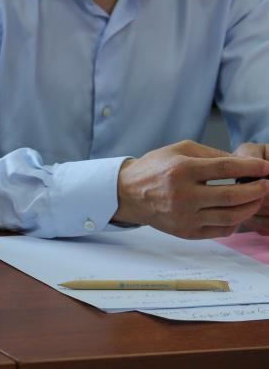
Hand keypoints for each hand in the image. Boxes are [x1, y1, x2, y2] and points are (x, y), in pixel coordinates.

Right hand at [113, 140, 268, 238]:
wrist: (128, 193)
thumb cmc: (155, 168)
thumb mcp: (179, 150)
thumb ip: (211, 155)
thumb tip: (242, 163)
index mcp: (181, 170)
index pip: (225, 168)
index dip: (251, 168)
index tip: (266, 168)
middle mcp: (183, 195)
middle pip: (233, 196)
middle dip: (257, 190)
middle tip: (266, 185)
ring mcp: (185, 216)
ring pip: (231, 216)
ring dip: (250, 207)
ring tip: (256, 198)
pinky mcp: (186, 232)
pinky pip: (221, 230)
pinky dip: (236, 221)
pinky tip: (238, 211)